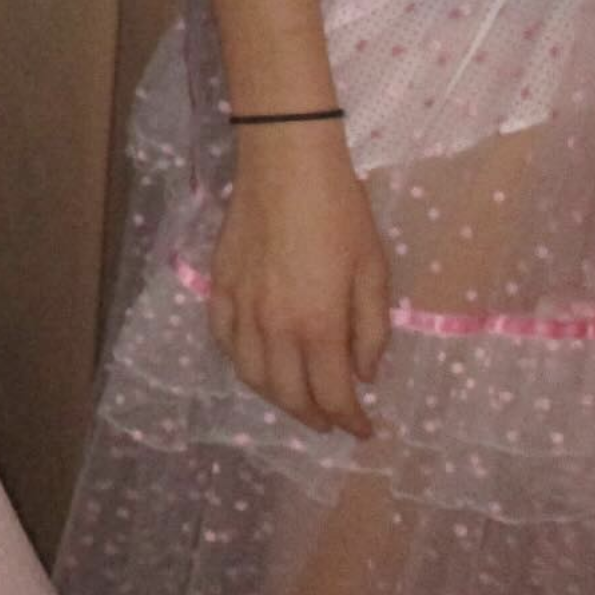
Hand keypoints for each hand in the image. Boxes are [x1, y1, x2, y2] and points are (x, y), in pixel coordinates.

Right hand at [207, 121, 391, 437]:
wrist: (285, 165)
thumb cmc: (340, 212)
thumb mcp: (374, 270)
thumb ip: (371, 329)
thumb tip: (364, 373)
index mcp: (319, 325)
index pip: (332, 394)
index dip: (350, 421)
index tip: (365, 430)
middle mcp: (274, 327)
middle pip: (288, 394)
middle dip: (314, 417)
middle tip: (332, 421)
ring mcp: (241, 309)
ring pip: (251, 375)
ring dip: (276, 397)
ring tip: (296, 399)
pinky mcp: (220, 288)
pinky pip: (224, 341)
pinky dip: (241, 363)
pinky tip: (257, 362)